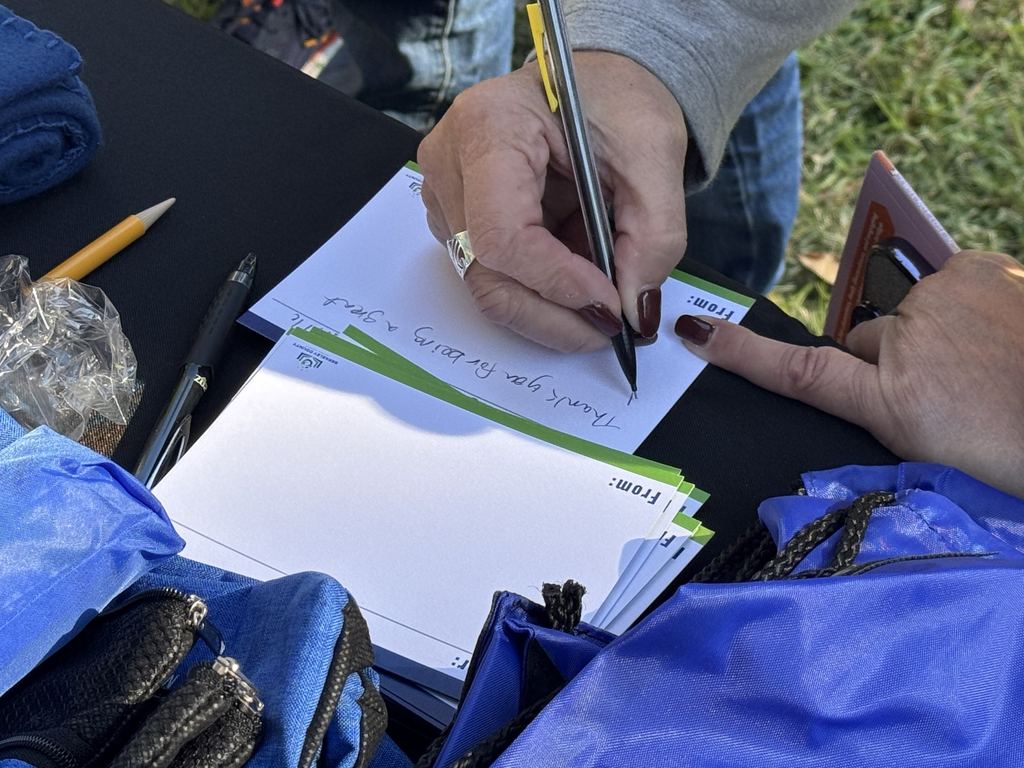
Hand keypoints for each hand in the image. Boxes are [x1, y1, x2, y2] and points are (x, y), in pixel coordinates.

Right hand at [417, 52, 686, 351]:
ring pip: (488, 287)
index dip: (558, 283)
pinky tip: (578, 276)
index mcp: (490, 126)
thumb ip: (652, 236)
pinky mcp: (457, 220)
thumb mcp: (654, 156)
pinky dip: (541, 294)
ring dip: (551, 308)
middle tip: (611, 328)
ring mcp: (446, 196)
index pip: (503, 234)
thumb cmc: (615, 102)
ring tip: (602, 294)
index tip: (611, 305)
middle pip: (487, 274)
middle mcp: (450, 162)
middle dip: (555, 315)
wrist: (592, 87)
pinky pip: (493, 278)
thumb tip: (635, 311)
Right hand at [674, 250, 1023, 497]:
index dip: (743, 352)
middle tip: (951, 400)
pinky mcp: (994, 271)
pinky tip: (1004, 345)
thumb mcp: (927, 439)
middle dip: (898, 361)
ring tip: (990, 374)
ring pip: (916, 315)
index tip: (695, 334)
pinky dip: (974, 307)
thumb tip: (853, 354)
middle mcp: (915, 332)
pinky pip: (958, 286)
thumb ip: (870, 392)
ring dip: (940, 335)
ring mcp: (958, 294)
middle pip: (874, 341)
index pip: (804, 370)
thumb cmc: (1010, 446)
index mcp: (896, 388)